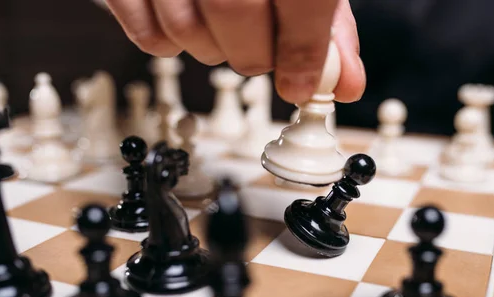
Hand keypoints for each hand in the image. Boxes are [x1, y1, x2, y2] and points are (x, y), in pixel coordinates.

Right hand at [104, 0, 364, 103]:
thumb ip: (327, 23)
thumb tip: (344, 83)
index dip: (304, 51)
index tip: (303, 85)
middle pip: (236, 14)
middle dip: (255, 56)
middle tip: (261, 55)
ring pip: (188, 32)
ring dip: (215, 51)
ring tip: (224, 29)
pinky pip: (149, 36)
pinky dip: (171, 44)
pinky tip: (187, 20)